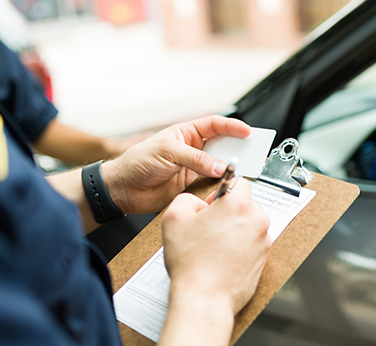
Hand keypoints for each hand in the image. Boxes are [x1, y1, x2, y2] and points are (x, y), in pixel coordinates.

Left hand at [102, 115, 250, 213]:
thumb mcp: (168, 152)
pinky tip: (226, 185)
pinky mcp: (193, 186)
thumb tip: (219, 166)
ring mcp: (194, 168)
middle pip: (222, 145)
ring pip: (219, 166)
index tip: (247, 132)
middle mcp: (193, 150)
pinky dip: (220, 185)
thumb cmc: (138, 162)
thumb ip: (195, 159)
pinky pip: (212, 184)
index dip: (232, 127)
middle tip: (251, 152)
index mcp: (187, 133)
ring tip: (241, 170)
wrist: (124, 189)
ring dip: (229, 168)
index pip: (215, 125)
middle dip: (237, 148)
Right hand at [161, 179, 270, 313]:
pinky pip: (252, 244)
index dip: (222, 191)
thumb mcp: (174, 218)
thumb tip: (197, 202)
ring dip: (235, 230)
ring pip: (249, 225)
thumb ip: (187, 198)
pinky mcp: (264, 259)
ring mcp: (263, 241)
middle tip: (208, 227)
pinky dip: (240, 247)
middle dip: (228, 212)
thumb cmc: (192, 263)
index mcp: (238, 205)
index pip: (239, 182)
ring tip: (214, 246)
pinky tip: (222, 258)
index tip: (212, 203)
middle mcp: (257, 221)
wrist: (204, 297)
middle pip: (245, 205)